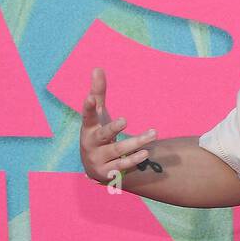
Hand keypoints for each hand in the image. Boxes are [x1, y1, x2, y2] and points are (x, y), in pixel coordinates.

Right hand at [79, 67, 155, 182]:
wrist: (93, 166)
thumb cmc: (98, 133)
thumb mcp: (98, 114)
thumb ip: (98, 93)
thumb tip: (98, 68)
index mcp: (88, 127)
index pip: (87, 116)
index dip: (88, 107)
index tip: (90, 98)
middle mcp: (90, 143)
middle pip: (103, 135)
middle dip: (113, 128)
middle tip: (125, 120)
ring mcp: (98, 159)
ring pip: (118, 151)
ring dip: (135, 143)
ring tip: (152, 134)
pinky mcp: (107, 172)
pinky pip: (122, 166)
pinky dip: (133, 159)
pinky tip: (146, 152)